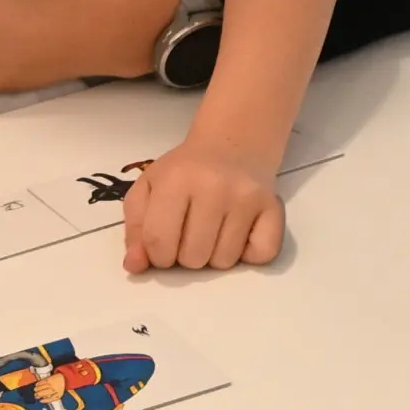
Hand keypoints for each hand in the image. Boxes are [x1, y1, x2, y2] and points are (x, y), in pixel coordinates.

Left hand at [122, 137, 283, 272]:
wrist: (233, 143)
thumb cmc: (185, 171)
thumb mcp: (148, 189)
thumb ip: (136, 229)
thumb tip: (135, 266)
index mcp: (176, 180)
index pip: (159, 243)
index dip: (157, 256)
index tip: (164, 246)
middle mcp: (214, 187)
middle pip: (193, 258)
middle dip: (187, 255)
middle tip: (191, 232)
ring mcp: (247, 198)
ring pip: (224, 262)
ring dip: (215, 255)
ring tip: (214, 229)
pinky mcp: (274, 207)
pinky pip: (262, 255)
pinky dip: (250, 254)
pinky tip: (241, 233)